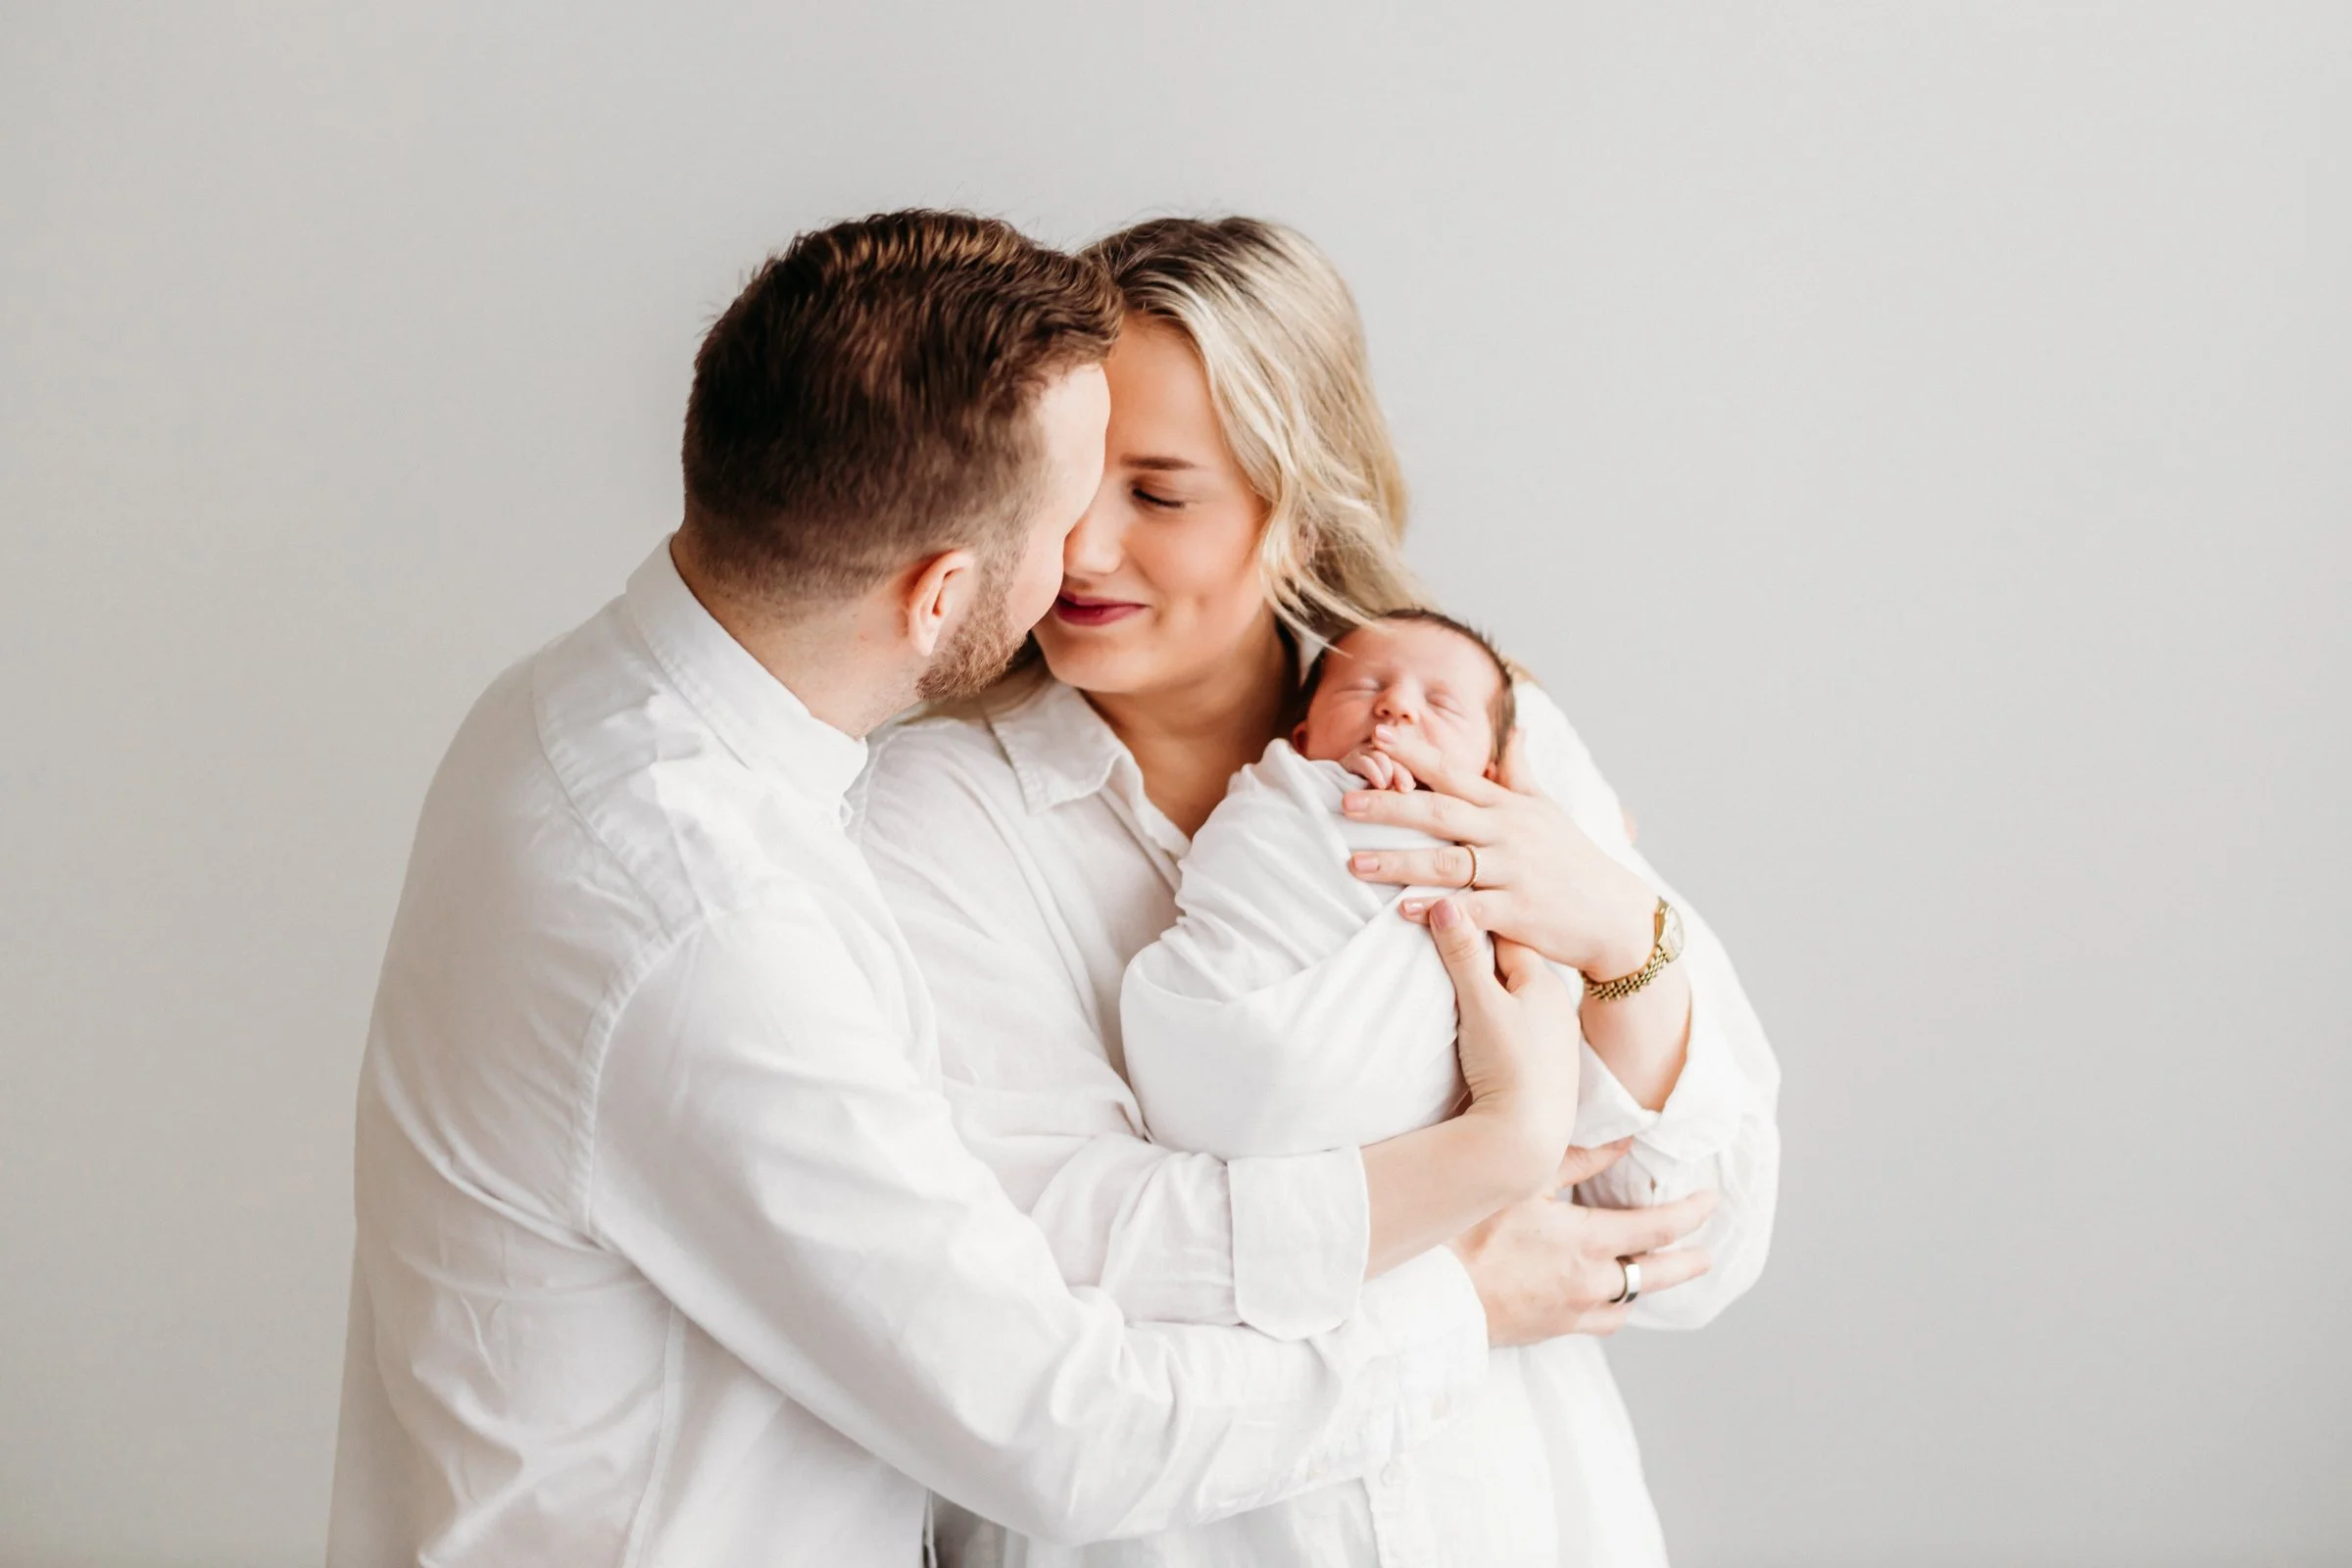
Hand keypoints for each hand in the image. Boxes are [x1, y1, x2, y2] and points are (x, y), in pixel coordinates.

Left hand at [1343, 724, 1654, 977]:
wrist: (1617, 916)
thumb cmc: (1574, 860)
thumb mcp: (1548, 810)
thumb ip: (1521, 772)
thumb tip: (1517, 729)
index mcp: (1507, 806)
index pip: (1453, 773)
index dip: (1414, 755)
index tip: (1377, 738)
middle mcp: (1508, 832)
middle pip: (1440, 813)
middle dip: (1390, 806)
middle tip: (1344, 802)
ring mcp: (1513, 872)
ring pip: (1447, 862)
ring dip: (1398, 862)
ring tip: (1355, 863)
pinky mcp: (1519, 913)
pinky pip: (1471, 909)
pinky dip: (1437, 909)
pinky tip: (1403, 910)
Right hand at [1424, 896, 1579, 1184]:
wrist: (1527, 1136)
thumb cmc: (1507, 1066)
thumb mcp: (1480, 1004)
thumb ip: (1462, 954)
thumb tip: (1446, 902)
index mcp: (1543, 983)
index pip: (1506, 937)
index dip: (1477, 924)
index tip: (1449, 913)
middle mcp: (1556, 1007)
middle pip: (1514, 968)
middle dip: (1486, 957)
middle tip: (1450, 946)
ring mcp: (1555, 1039)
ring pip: (1520, 1000)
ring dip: (1497, 993)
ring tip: (1468, 992)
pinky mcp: (1548, 1067)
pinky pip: (1524, 1029)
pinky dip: (1507, 1022)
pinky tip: (1492, 1033)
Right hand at [1452, 1146, 1718, 1346]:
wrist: (1434, 1295)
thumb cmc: (1470, 1232)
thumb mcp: (1525, 1182)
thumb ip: (1579, 1161)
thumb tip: (1623, 1143)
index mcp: (1589, 1242)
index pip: (1659, 1229)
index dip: (1691, 1214)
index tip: (1711, 1202)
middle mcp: (1591, 1283)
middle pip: (1657, 1276)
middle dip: (1687, 1263)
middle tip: (1706, 1255)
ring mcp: (1572, 1312)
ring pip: (1628, 1304)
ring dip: (1645, 1286)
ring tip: (1653, 1274)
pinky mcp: (1551, 1330)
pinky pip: (1599, 1324)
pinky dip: (1611, 1308)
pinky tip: (1604, 1298)